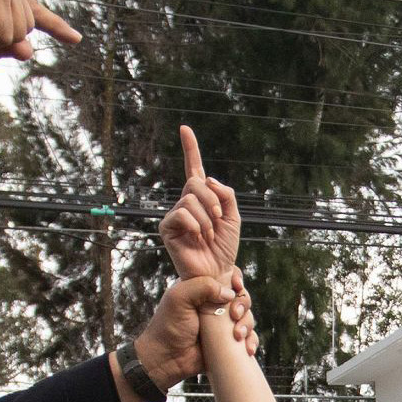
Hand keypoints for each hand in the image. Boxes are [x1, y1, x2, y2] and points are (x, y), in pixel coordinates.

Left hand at [129, 269, 256, 392]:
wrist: (165, 359)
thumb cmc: (167, 327)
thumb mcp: (179, 297)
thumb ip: (203, 286)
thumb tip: (230, 293)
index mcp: (203, 289)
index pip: (227, 277)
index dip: (236, 281)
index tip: (237, 286)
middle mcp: (214, 304)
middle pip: (241, 297)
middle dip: (243, 305)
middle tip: (235, 315)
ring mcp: (222, 323)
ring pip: (247, 317)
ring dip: (247, 325)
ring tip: (237, 335)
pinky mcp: (227, 341)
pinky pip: (248, 338)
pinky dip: (251, 341)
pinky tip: (247, 348)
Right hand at [159, 126, 240, 280]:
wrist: (217, 272)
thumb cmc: (224, 247)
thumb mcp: (234, 217)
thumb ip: (226, 195)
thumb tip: (208, 180)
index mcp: (201, 198)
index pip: (194, 168)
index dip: (190, 148)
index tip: (184, 129)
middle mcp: (185, 202)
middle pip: (196, 182)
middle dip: (213, 200)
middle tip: (218, 220)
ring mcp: (175, 215)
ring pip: (191, 198)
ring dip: (207, 218)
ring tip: (208, 236)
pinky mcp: (167, 228)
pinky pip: (182, 213)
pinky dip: (195, 225)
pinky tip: (198, 238)